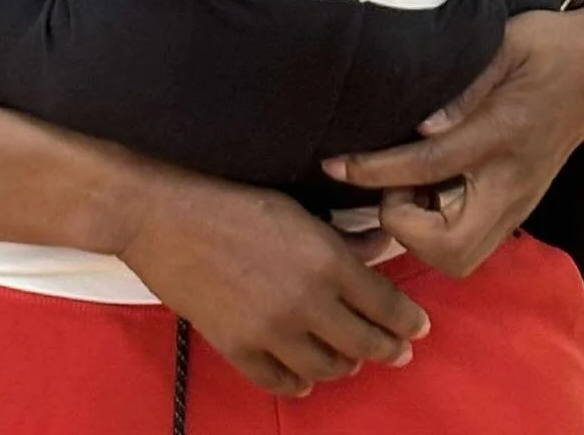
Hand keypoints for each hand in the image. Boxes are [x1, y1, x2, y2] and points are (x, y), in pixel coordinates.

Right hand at [115, 167, 429, 396]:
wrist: (165, 216)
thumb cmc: (229, 200)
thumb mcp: (295, 208)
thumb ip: (341, 236)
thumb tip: (375, 250)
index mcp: (326, 260)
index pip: (387, 306)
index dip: (409, 321)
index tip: (418, 327)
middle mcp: (308, 302)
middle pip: (368, 344)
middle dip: (390, 348)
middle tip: (398, 349)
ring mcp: (273, 332)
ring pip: (330, 369)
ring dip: (345, 363)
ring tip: (348, 356)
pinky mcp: (241, 349)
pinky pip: (285, 383)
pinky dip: (301, 380)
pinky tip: (305, 371)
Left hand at [321, 0, 583, 277]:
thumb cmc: (548, 46)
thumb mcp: (506, 45)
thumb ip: (465, 86)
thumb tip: (421, 125)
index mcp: (502, 136)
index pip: (428, 168)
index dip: (374, 172)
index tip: (335, 167)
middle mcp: (511, 182)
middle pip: (451, 249)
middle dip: (405, 229)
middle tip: (388, 186)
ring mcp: (519, 201)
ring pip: (462, 256)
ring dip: (421, 234)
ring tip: (403, 187)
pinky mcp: (518, 205)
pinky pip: (470, 240)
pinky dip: (437, 228)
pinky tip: (425, 189)